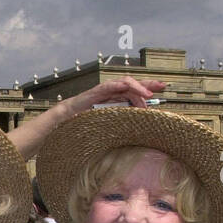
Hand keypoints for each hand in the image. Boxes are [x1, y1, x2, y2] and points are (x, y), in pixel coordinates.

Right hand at [10, 77, 166, 157]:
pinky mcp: (94, 93)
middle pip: (132, 86)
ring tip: (148, 93)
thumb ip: (118, 129)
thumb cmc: (80, 129)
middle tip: (162, 87)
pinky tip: (130, 89)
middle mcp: (109, 95)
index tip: (161, 93)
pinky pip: (110, 87)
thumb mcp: (105, 130)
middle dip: (148, 84)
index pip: (133, 94)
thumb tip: (136, 138)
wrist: (60, 125)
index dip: (147, 92)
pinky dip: (121, 87)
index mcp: (114, 103)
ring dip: (137, 88)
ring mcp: (101, 93)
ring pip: (124, 84)